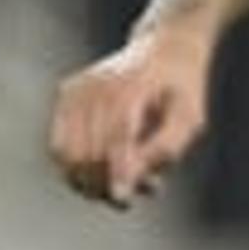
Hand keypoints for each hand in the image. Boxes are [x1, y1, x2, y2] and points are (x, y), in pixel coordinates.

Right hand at [49, 32, 211, 207]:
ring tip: (116, 187)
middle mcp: (98, 84)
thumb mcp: (189, 119)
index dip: (118, 172)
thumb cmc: (181, 90)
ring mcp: (77, 87)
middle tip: (128, 199)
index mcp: (132, 86)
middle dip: (104, 183)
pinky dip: (74, 166)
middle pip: (88, 150)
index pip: (118, 138)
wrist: (164, 49)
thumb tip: (133, 180)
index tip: (123, 200)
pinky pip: (59, 144)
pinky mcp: (66, 92)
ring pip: (66, 153)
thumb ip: (165, 149)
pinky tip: (101, 169)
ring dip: (87, 180)